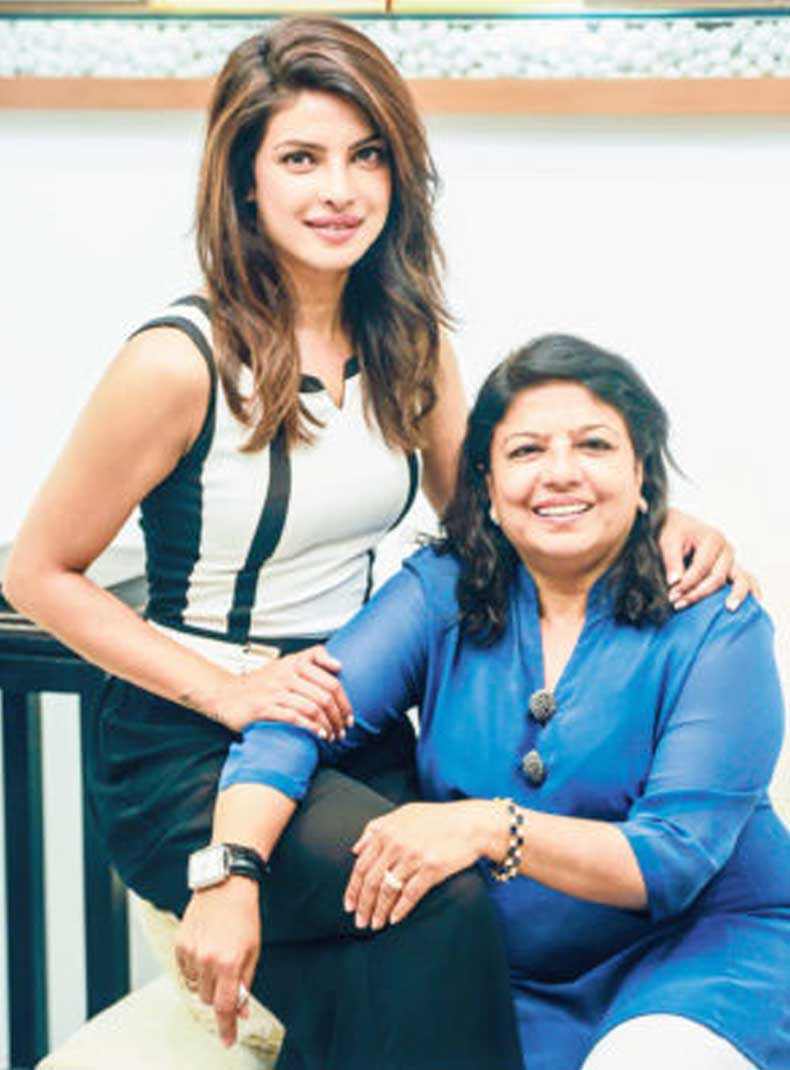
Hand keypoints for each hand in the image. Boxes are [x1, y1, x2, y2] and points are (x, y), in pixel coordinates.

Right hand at [175, 877, 259, 1047]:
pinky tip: (204, 949)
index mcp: (230, 963)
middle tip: (227, 974)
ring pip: (196, 986)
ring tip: (216, 955)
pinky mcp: (179, 943)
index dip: (226, 1028)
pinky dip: (194, 968)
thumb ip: (245, 982)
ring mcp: (191, 952)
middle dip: (219, 994)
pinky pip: (184, 971)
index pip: (225, 1007)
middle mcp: (207, 960)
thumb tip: (240, 1010)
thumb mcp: (253, 950)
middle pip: (209, 999)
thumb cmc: (244, 916)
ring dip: (206, 980)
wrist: (225, 884)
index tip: (227, 1041)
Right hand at [213, 645, 352, 737]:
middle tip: (343, 730)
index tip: (349, 715)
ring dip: (327, 726)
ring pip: (313, 707)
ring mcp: (275, 691)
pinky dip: (311, 728)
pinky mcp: (264, 708)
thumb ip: (310, 660)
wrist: (225, 694)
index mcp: (294, 663)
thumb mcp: (284, 664)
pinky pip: (294, 717)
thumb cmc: (260, 683)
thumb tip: (338, 665)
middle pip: (325, 696)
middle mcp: (286, 675)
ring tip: (332, 737)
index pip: (331, 681)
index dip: (345, 701)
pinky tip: (318, 735)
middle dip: (339, 717)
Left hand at [344, 800, 494, 930]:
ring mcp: (413, 856)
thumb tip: (356, 848)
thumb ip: (377, 827)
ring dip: (379, 911)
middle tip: (359, 922)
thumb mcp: (404, 814)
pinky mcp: (431, 868)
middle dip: (363, 905)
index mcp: (386, 831)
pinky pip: (410, 894)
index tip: (348, 906)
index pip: (361, 865)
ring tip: (375, 925)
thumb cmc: (437, 819)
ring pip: (387, 890)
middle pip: (371, 881)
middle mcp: (396, 844)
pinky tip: (394, 919)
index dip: (352, 889)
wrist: (469, 823)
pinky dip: (400, 909)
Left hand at [659, 509, 760, 611]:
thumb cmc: (674, 532)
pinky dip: (751, 591)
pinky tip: (753, 602)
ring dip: (734, 595)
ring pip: (739, 579)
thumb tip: (674, 582)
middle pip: (717, 577)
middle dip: (698, 593)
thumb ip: (672, 561)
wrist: (680, 526)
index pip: (702, 568)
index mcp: (713, 539)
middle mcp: (726, 549)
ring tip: (730, 608)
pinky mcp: (733, 567)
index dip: (687, 583)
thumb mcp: (668, 541)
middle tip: (678, 604)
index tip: (672, 595)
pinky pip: (747, 579)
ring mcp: (732, 559)